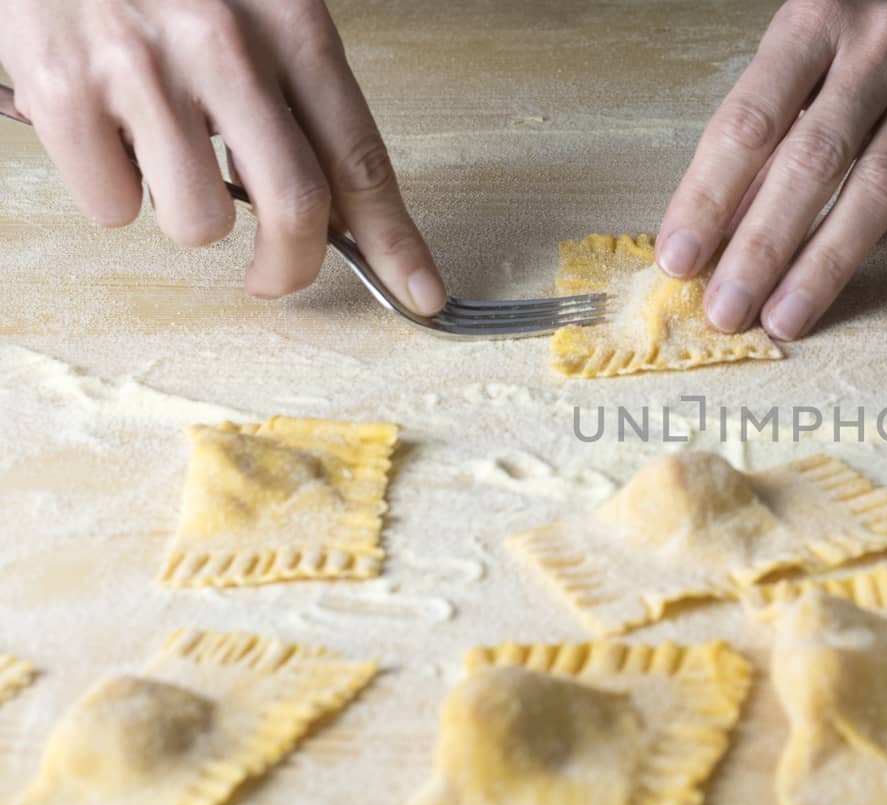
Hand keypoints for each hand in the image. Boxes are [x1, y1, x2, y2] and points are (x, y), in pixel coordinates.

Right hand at [0, 0, 445, 313]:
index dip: (395, 240)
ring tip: (165, 156)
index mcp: (292, 23)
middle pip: (296, 207)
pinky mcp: (62, 87)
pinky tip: (108, 134)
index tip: (421, 291)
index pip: (362, 156)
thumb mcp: (258, 3)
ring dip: (187, 214)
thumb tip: (336, 203)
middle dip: (292, 266)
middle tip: (276, 276)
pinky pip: (112, 205)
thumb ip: (297, 91)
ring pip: (197, 221)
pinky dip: (112, 190)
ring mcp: (141, 67)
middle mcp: (225, 45)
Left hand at [656, 0, 886, 339]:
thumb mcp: (806, 31)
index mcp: (816, 18)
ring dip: (831, 263)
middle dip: (764, 246)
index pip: (752, 120)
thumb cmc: (868, 3)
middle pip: (814, 161)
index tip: (681, 257)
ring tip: (789, 319)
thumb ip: (771, 114)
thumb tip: (724, 218)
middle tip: (727, 310)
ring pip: (883, 186)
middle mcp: (882, 48)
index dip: (711, 195)